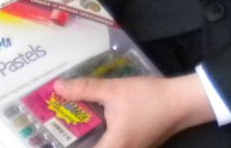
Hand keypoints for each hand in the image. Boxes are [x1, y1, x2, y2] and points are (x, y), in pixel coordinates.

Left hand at [53, 73, 213, 147]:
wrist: (182, 102)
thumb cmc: (149, 97)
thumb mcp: (116, 90)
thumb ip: (86, 89)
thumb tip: (57, 88)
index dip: (62, 146)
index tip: (47, 139)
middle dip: (74, 140)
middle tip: (55, 129)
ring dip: (86, 139)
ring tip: (68, 127)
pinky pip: (110, 147)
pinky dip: (98, 139)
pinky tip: (91, 126)